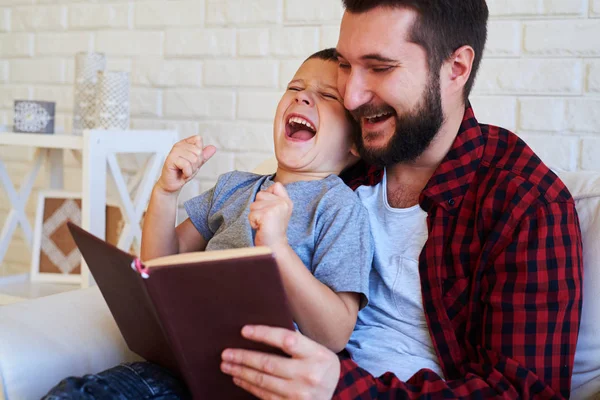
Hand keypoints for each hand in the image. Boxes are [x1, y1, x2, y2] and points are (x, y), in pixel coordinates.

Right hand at [156, 135, 215, 194]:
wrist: (173, 184)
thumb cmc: (182, 173)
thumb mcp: (197, 163)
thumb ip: (204, 155)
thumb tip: (213, 148)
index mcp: (185, 143)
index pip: (198, 140)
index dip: (199, 153)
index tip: (192, 160)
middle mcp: (179, 145)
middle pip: (198, 151)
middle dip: (196, 164)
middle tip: (187, 168)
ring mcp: (174, 151)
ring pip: (194, 159)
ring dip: (191, 169)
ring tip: (184, 171)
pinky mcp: (171, 159)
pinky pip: (187, 165)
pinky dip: (187, 173)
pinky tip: (181, 173)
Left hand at [221, 325, 339, 399]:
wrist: (338, 394)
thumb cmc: (321, 366)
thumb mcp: (317, 350)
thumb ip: (296, 341)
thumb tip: (263, 330)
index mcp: (316, 354)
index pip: (286, 340)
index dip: (264, 334)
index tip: (244, 331)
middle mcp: (309, 374)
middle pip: (269, 363)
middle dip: (243, 357)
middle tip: (226, 353)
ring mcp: (300, 394)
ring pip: (263, 381)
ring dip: (241, 372)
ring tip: (227, 365)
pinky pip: (264, 396)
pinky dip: (249, 386)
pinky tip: (239, 378)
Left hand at [249, 183, 292, 248]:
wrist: (275, 247)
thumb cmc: (272, 230)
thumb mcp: (278, 211)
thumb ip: (274, 199)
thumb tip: (263, 190)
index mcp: (287, 201)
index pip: (276, 186)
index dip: (268, 195)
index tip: (271, 210)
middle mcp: (283, 203)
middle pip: (260, 194)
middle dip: (258, 207)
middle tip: (266, 219)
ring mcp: (276, 208)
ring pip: (254, 204)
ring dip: (255, 215)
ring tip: (264, 224)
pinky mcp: (267, 215)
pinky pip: (251, 214)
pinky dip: (253, 222)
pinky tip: (261, 228)